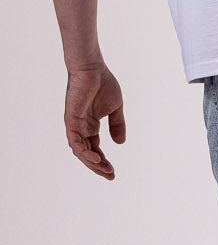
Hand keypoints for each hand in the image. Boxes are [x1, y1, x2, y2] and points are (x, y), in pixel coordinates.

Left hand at [63, 63, 125, 180]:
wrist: (92, 69)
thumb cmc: (103, 84)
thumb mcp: (115, 108)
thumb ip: (117, 125)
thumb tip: (120, 143)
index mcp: (90, 125)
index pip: (95, 149)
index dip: (103, 161)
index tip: (113, 172)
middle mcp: (81, 128)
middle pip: (87, 154)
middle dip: (98, 167)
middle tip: (110, 175)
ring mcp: (75, 125)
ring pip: (80, 151)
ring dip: (92, 162)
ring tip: (105, 169)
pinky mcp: (71, 120)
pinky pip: (75, 141)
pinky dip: (84, 152)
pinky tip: (96, 158)